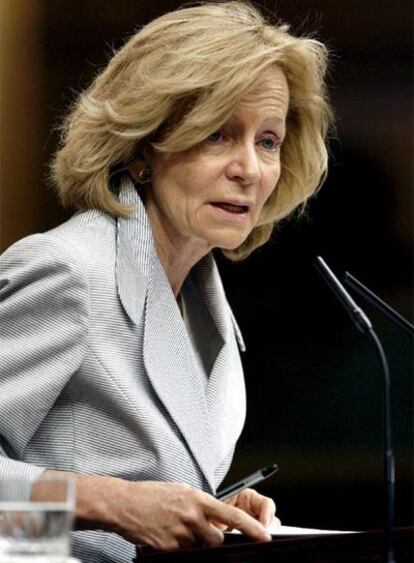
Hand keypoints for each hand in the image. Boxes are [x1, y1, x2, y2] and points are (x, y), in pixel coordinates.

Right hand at [112, 480, 271, 549]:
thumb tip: (216, 517)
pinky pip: (183, 554)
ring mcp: (179, 535)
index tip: (265, 536)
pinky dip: (178, 548)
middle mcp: (191, 517)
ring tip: (177, 530)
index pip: (232, 516)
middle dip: (212, 539)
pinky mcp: (168, 549)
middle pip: (217, 540)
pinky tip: (167, 535)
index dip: (252, 528)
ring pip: (199, 548)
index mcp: (197, 500)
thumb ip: (200, 504)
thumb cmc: (152, 495)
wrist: (124, 504)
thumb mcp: (181, 492)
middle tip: (198, 530)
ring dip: (194, 544)